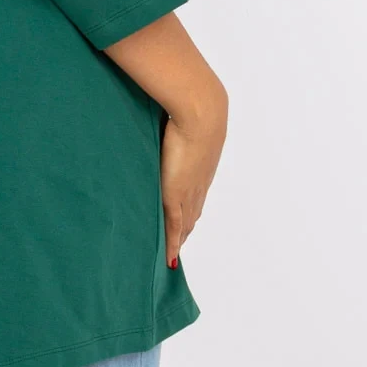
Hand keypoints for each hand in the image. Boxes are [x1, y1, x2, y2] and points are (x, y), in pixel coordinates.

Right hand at [160, 101, 226, 268]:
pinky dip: (172, 243)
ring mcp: (189, 192)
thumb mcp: (181, 121)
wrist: (201, 113)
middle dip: (184, 232)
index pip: (194, 198)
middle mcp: (198, 184)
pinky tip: (169, 258)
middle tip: (175, 248)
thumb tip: (166, 115)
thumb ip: (172, 125)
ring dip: (179, 239)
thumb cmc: (190, 109)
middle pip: (192, 216)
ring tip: (169, 253)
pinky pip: (175, 227)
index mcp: (201, 168)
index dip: (188, 214)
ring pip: (185, 224)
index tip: (183, 227)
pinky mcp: (177, 196)